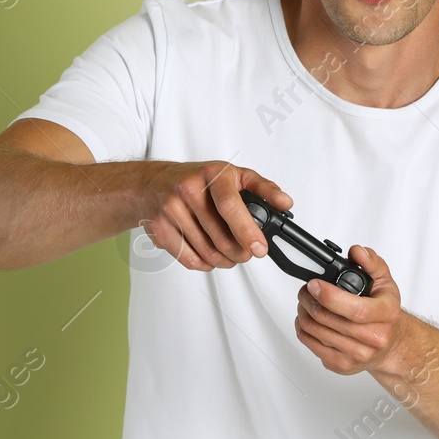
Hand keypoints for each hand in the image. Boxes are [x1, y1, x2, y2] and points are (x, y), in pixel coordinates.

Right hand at [134, 161, 290, 271]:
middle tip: (248, 252)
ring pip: (207, 252)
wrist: (153, 183)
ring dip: (225, 261)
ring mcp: (171, 211)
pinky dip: (206, 264)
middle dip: (240, 252)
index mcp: (212, 175)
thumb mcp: (233, 174)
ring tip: (230, 255)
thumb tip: (285, 202)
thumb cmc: (198, 180)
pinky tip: (210, 255)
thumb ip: (262, 188)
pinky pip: (189, 259)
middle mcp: (188, 190)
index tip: (259, 248)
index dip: (247, 231)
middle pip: (220, 237)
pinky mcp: (160, 230)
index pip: (230, 206)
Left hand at [295, 245, 404, 374]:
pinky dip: (304, 330)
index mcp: (386, 314)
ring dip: (304, 313)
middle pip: (329, 320)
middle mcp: (375, 338)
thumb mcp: (384, 281)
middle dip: (310, 301)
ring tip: (305, 302)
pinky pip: (312, 347)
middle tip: (305, 290)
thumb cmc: (385, 312)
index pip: (355, 309)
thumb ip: (371, 262)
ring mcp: (358, 355)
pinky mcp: (343, 365)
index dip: (329, 296)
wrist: (392, 343)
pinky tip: (308, 319)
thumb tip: (357, 252)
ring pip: (317, 333)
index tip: (314, 285)